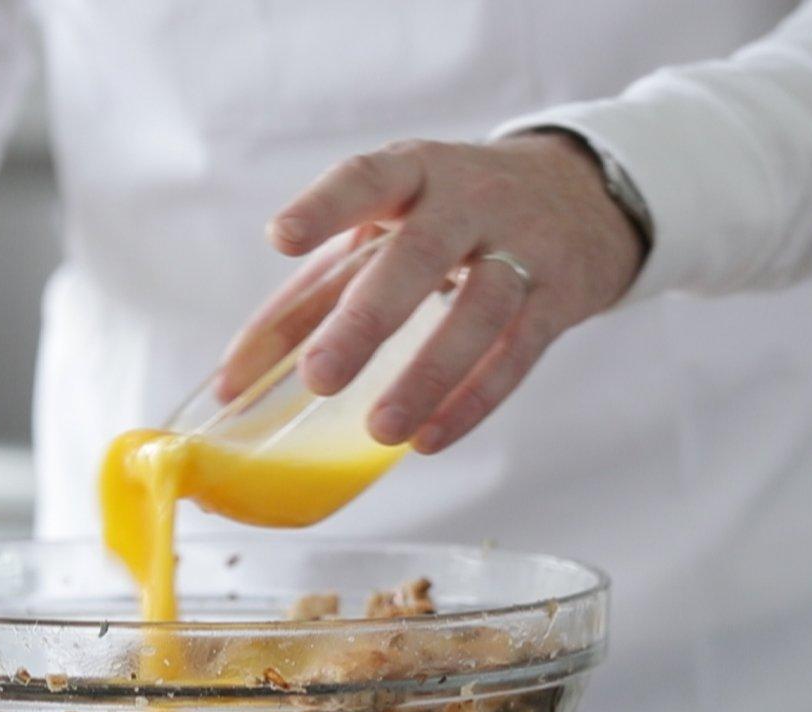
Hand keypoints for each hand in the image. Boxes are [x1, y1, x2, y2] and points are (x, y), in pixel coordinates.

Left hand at [217, 133, 642, 453]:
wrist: (580, 196)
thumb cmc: (448, 219)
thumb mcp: (378, 237)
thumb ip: (304, 302)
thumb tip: (231, 383)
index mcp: (413, 173)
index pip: (367, 179)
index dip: (324, 206)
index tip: (282, 238)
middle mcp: (470, 200)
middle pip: (422, 253)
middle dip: (368, 317)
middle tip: (319, 378)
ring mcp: (522, 246)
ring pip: (480, 309)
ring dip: (429, 374)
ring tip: (380, 429)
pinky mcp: (557, 297)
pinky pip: (517, 353)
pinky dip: (473, 399)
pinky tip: (430, 437)